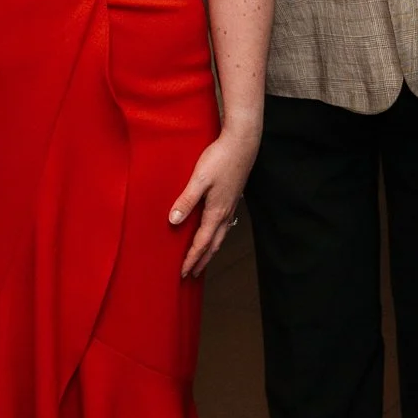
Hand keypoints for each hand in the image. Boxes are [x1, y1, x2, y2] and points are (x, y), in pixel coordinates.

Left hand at [168, 127, 260, 278]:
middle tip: (192, 274)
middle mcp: (225, 213)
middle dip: (202, 260)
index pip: (202, 243)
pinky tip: (214, 230)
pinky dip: (217, 235)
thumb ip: (186, 200)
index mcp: (216, 212)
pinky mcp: (232, 197)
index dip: (192, 259)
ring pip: (220, 236)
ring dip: (210, 250)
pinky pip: (224, 225)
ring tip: (203, 258)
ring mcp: (231, 206)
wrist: (242, 143)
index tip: (183, 272)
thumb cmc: (220, 158)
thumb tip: (174, 221)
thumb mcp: (199, 179)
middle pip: (213, 245)